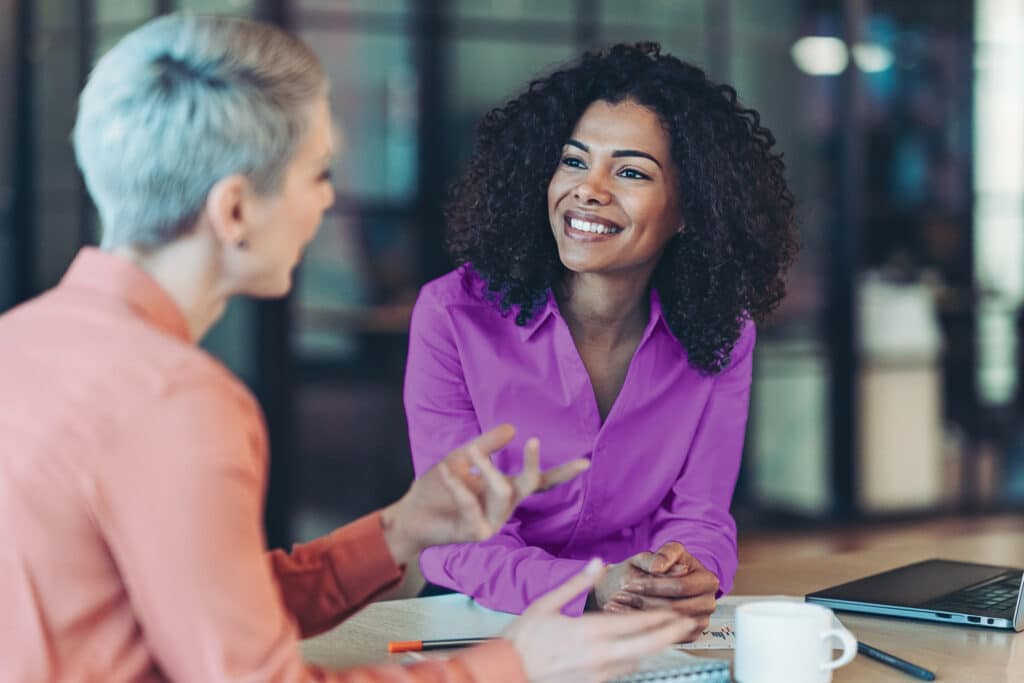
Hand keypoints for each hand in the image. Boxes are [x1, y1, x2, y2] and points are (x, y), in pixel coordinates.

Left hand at [380, 424, 588, 564]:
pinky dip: (459, 486)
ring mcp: (493, 523)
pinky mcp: (476, 534)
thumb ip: (487, 445)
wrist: (410, 514)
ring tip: (470, 453)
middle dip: (533, 463)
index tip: (586, 462)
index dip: (563, 472)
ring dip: (487, 469)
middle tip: (533, 439)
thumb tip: (513, 427)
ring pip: (504, 492)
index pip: (539, 481)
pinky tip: (446, 473)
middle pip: (530, 485)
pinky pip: (473, 505)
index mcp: (506, 489)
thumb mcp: (462, 457)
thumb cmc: (437, 488)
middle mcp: (504, 507)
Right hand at [503, 558, 694, 682]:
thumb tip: (599, 563)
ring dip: (652, 648)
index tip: (673, 610)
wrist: (508, 671)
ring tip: (667, 636)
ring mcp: (597, 673)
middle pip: (645, 646)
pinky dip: (633, 659)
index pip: (634, 623)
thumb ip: (577, 583)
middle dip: (668, 634)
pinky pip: (621, 670)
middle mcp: (598, 655)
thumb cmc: (524, 637)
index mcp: (588, 631)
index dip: (657, 617)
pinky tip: (637, 651)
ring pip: (636, 660)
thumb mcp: (547, 602)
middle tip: (687, 624)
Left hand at [593, 542, 717, 640]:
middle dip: (643, 601)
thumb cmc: (656, 566)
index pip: (680, 586)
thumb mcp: (658, 554)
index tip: (628, 584)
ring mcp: (701, 621)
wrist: (652, 582)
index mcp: (708, 580)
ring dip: (639, 615)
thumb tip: (658, 567)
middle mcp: (709, 602)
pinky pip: (666, 634)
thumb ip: (661, 555)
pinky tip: (622, 616)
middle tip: (618, 596)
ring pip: (668, 623)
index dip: (653, 585)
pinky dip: (641, 626)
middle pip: (674, 607)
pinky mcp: (691, 635)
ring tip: (615, 604)